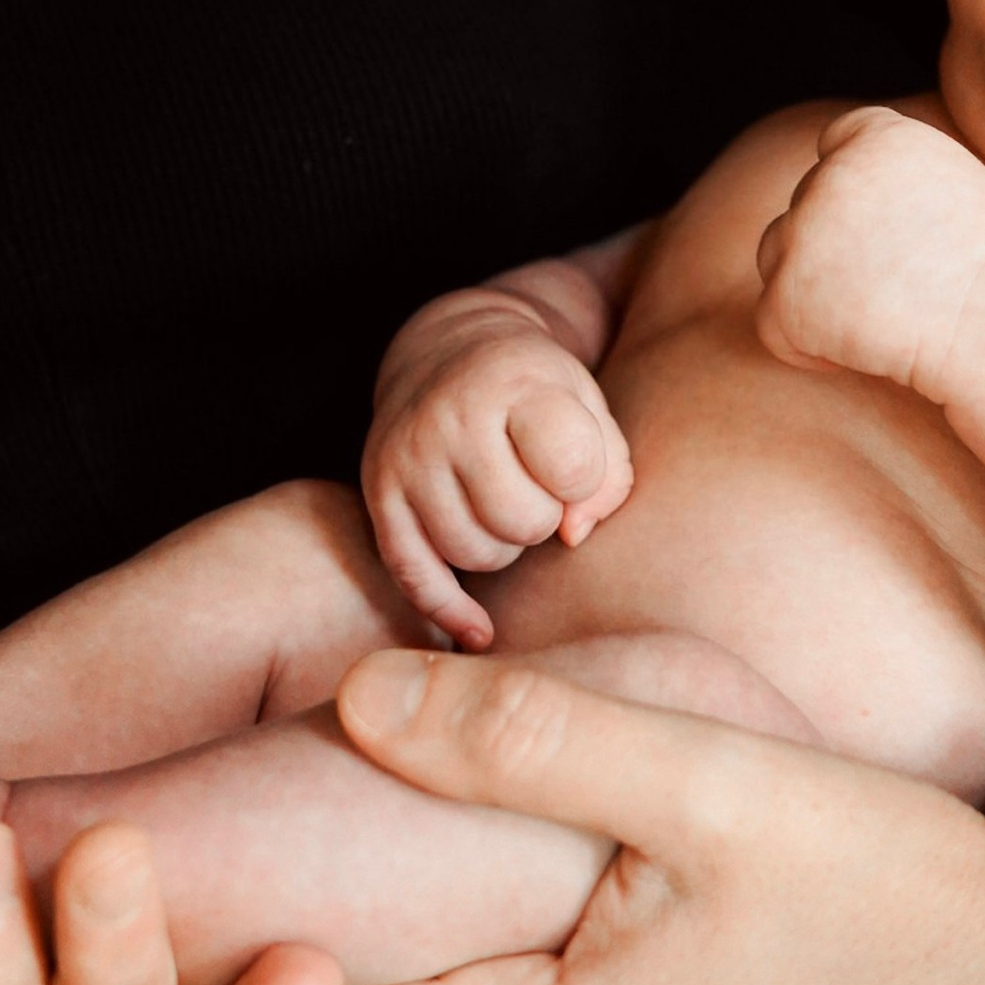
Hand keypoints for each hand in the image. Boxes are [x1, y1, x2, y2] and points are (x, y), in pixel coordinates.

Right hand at [363, 292, 633, 647]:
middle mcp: (447, 417)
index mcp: (511, 383)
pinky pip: (413, 576)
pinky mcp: (377, 494)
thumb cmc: (534, 392)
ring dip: (501, 545)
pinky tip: (479, 630)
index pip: (572, 469)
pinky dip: (449, 610)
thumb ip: (607, 475)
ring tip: (499, 503)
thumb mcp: (588, 407)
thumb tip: (571, 539)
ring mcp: (405, 458)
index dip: (586, 483)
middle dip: (542, 518)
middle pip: (521, 522)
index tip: (573, 466)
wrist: (445, 354)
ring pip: (474, 554)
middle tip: (534, 488)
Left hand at [755, 103, 984, 399]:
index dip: (851, 186)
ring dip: (810, 288)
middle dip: (833, 246)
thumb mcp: (954, 188)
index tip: (882, 232)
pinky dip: (805, 347)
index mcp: (879, 137)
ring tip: (873, 319)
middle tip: (892, 290)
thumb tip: (842, 193)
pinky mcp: (787, 295)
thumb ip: (892, 175)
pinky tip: (857, 356)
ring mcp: (803, 233)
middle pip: (804, 203)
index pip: (837, 141)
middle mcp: (832, 173)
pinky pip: (772, 324)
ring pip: (777, 254)